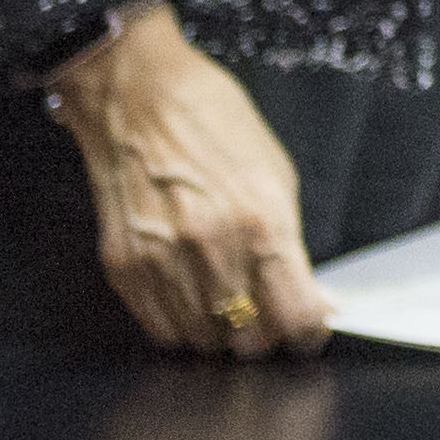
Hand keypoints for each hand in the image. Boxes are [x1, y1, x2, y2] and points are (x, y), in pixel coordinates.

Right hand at [45, 0, 330, 358]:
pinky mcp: (125, 268)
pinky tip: (191, 295)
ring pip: (205, 344)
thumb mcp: (276, 175)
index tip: (308, 327)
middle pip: (251, 342)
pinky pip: (162, 330)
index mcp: (262, 224)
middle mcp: (212, 251)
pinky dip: (182, 324)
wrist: (137, 95)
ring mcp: (163, 263)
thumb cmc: (215, 124)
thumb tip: (314, 299)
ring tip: (226, 299)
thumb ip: (292, 243)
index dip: (309, 331)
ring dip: (222, 331)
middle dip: (267, 334)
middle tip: (266, 311)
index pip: (297, 318)